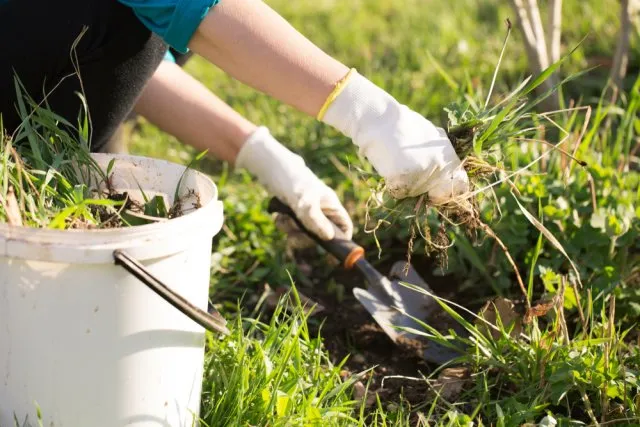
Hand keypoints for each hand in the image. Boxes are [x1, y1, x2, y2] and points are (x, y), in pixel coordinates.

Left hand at [235, 127, 352, 246]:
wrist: (270, 167)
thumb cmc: (292, 181)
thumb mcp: (305, 202)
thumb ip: (316, 220)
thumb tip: (329, 238)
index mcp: (331, 205)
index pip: (344, 226)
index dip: (341, 239)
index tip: (328, 248)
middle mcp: (321, 209)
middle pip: (321, 235)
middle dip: (306, 237)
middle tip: (294, 233)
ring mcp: (307, 211)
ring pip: (304, 232)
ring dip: (291, 230)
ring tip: (283, 219)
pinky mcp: (293, 211)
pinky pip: (291, 226)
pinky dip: (284, 224)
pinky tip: (278, 215)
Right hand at [320, 70, 468, 203]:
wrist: (379, 119)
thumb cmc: (399, 125)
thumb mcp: (428, 136)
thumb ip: (436, 155)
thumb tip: (438, 176)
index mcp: (448, 153)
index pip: (461, 185)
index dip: (448, 192)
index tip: (436, 192)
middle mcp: (440, 164)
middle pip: (435, 194)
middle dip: (424, 192)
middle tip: (410, 178)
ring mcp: (424, 172)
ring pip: (413, 194)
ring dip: (404, 184)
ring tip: (394, 162)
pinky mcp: (406, 177)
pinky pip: (398, 192)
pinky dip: (390, 183)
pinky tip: (388, 165)